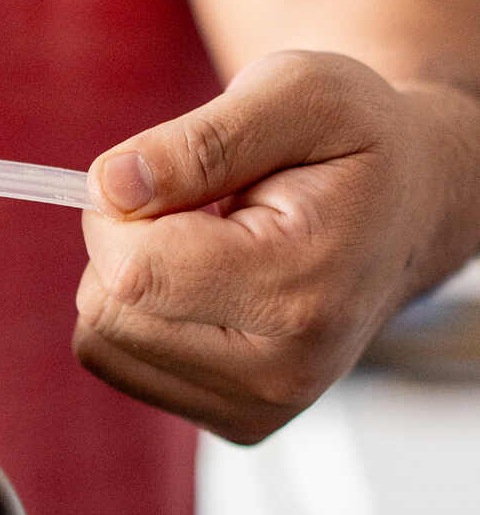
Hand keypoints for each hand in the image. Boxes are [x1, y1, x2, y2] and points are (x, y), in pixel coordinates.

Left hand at [74, 50, 437, 444]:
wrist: (410, 211)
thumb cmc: (356, 143)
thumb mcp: (299, 92)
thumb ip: (201, 140)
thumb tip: (110, 187)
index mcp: (299, 290)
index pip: (134, 271)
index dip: (119, 210)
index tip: (164, 175)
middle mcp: (278, 372)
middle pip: (109, 311)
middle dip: (127, 244)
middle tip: (198, 209)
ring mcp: (255, 409)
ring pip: (103, 342)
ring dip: (133, 281)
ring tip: (212, 246)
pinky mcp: (235, 422)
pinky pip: (121, 363)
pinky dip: (143, 316)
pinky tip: (207, 287)